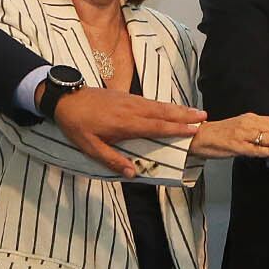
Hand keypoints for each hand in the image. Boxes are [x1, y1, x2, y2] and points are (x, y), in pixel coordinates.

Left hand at [45, 85, 203, 177]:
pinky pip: (150, 100)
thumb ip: (112, 160)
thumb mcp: (90, 147)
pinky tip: (170, 107)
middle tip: (204, 116)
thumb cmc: (77, 125)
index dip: (175, 128)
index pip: (156, 127)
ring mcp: (129, 100)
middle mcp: (131, 109)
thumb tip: (133, 173)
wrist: (65, 98)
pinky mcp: (125, 95)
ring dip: (177, 108)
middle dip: (184, 115)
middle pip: (163, 112)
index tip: (193, 129)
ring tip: (195, 111)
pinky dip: (164, 104)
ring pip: (158, 105)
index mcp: (125, 124)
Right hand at [191, 114, 268, 159]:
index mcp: (250, 119)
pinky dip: (266, 150)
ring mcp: (242, 134)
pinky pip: (254, 148)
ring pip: (266, 136)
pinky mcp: (236, 145)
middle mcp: (248, 123)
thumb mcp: (241, 128)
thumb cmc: (221, 134)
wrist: (199, 136)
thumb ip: (257, 131)